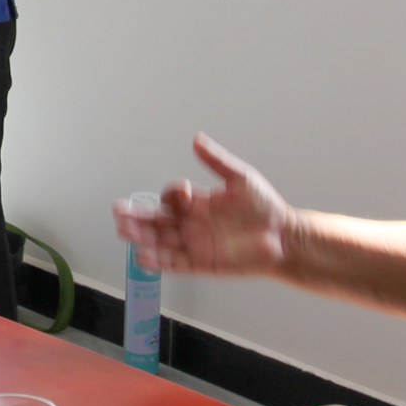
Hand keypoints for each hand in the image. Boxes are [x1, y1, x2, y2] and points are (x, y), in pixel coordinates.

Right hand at [117, 134, 297, 276]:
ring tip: (125, 231)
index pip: (172, 200)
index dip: (172, 196)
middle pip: (157, 221)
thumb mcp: (241, 178)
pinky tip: (144, 257)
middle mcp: (193, 225)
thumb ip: (216, 161)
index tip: (184, 194)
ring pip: (161, 242)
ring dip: (142, 238)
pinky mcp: (202, 265)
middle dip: (138, 217)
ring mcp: (196, 245)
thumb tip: (197, 140)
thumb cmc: (267, 209)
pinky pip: (175, 265)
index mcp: (200, 205)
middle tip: (120, 213)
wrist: (285, 238)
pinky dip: (159, 262)